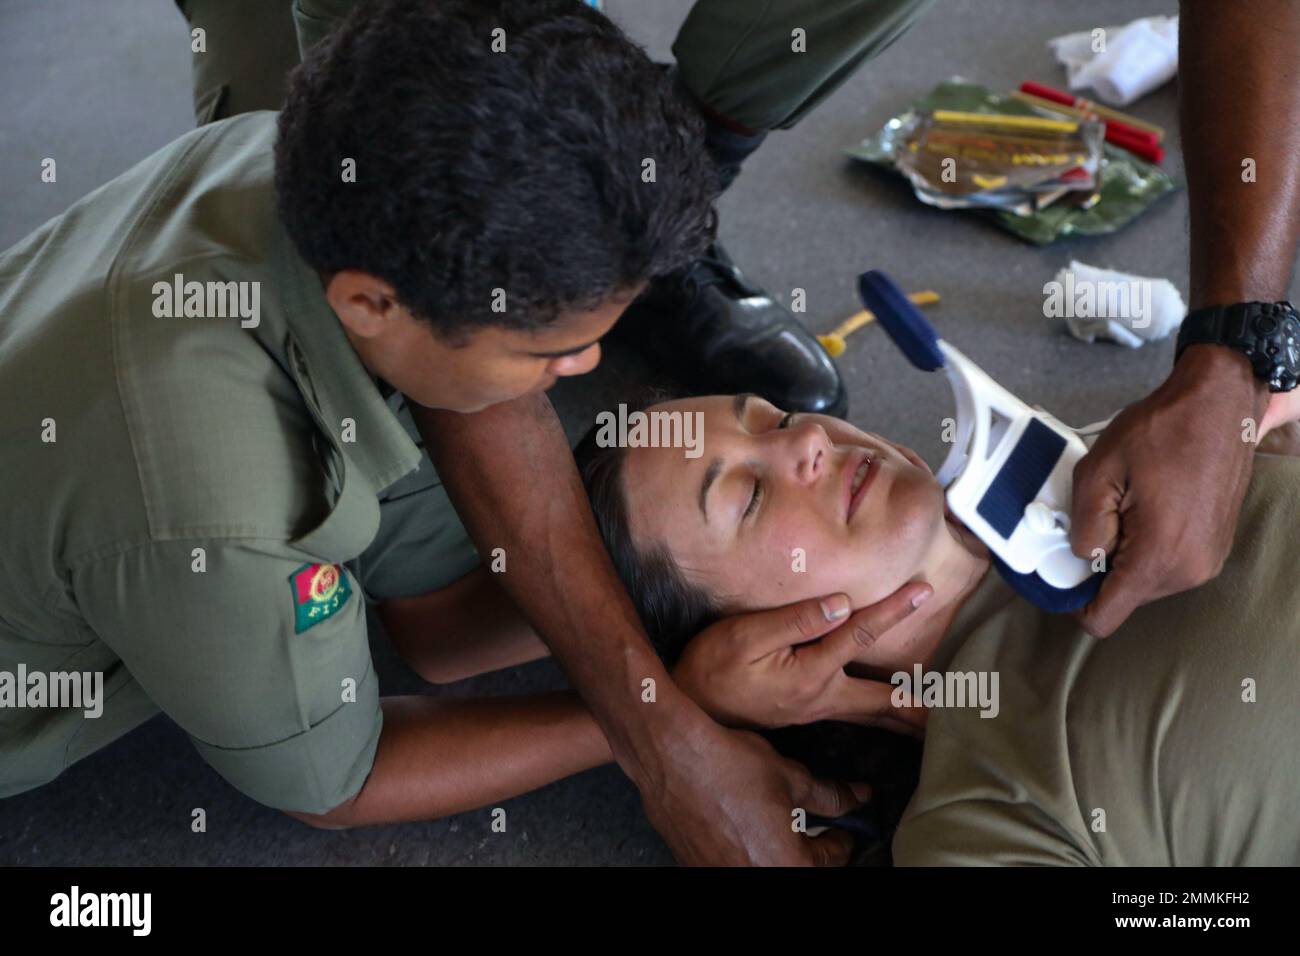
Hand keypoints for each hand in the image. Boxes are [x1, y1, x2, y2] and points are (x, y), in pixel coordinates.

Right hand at [638, 720, 870, 865]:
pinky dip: (745, 850)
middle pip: (796, 868)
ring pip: (763, 867)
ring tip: (775, 823)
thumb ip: (830, 795)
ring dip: (776, 851)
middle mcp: (753, 877)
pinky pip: (731, 863)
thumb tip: (858, 798)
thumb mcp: (791, 776)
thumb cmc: (729, 765)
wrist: (671, 756)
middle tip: (816, 829)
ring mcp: (719, 874)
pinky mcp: (694, 865)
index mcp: (786, 865)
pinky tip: (742, 824)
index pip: (830, 862)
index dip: (841, 840)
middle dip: (809, 850)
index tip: (844, 828)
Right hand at [671, 582, 931, 734]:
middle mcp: (822, 697)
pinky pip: (857, 714)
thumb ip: (795, 620)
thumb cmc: (712, 666)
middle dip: (923, 698)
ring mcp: (816, 709)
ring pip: (873, 713)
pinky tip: (890, 714)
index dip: (893, 610)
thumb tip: (841, 603)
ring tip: (939, 718)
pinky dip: (882, 715)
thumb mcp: (745, 636)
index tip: (924, 590)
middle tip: (963, 702)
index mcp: (811, 673)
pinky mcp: (807, 712)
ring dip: (907, 714)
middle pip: (884, 698)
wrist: (690, 706)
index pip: (860, 634)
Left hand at [1069, 345, 1268, 635]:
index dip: (1075, 602)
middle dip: (1101, 568)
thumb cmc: (1161, 432)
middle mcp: (1188, 570)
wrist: (1218, 405)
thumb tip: (1078, 560)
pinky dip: (1146, 545)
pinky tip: (1144, 506)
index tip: (1063, 573)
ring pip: (1143, 581)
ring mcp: (1206, 561)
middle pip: (1123, 597)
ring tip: (1124, 506)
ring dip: (1124, 554)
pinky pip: (1166, 563)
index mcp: (1158, 557)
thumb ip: (1083, 526)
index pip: (1104, 618)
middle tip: (1095, 519)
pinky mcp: (1213, 548)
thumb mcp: (1099, 473)